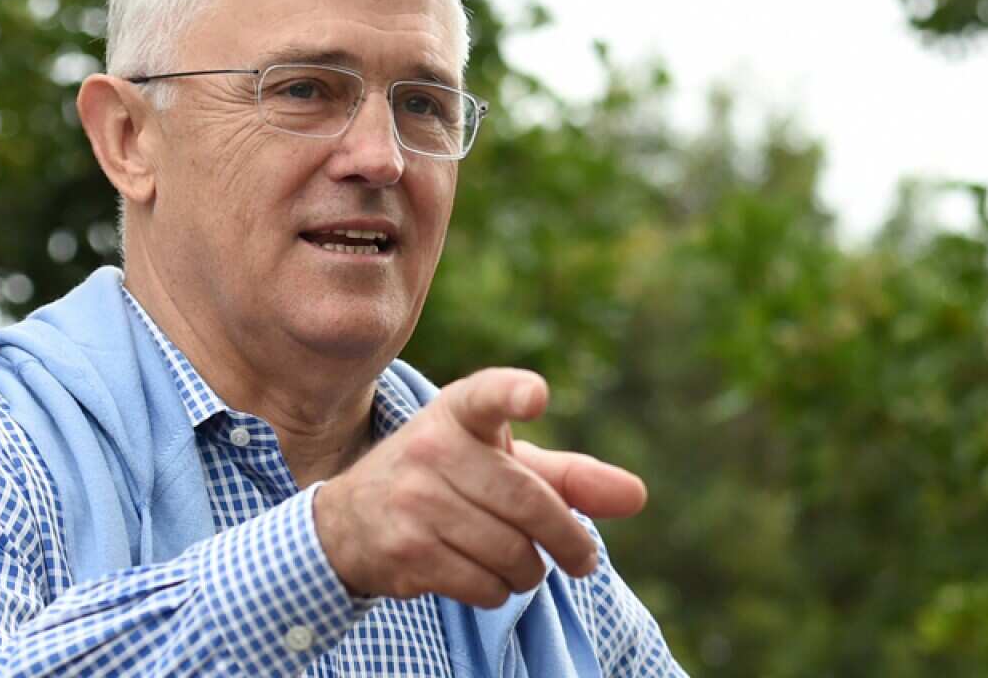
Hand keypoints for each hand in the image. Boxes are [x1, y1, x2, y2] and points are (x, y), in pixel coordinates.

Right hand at [313, 368, 646, 608]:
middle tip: (581, 559)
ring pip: (510, 553)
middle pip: (529, 503)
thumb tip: (636, 496)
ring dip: (528, 573)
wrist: (350, 520)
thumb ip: (568, 476)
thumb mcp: (499, 463)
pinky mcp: (406, 550)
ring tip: (521, 567)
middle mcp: (432, 448)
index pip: (487, 395)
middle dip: (567, 540)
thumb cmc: (446, 480)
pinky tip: (484, 577)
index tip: (535, 396)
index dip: (512, 394)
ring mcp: (414, 501)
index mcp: (459, 413)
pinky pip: (483, 585)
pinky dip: (497, 592)